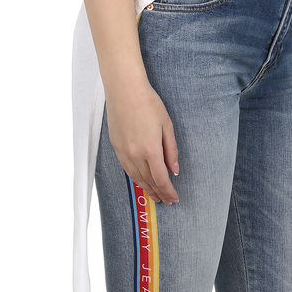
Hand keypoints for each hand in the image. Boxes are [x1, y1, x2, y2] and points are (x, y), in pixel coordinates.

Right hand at [105, 80, 179, 203]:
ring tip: (155, 196)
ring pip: (136, 177)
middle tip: (167, 201)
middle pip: (148, 181)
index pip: (161, 179)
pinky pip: (126, 168)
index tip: (175, 198)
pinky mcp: (116, 146)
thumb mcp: (167, 125)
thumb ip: (171, 150)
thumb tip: (174, 170)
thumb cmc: (148, 103)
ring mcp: (123, 151)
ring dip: (146, 188)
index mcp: (150, 149)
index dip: (168, 191)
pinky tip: (140, 180)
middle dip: (159, 193)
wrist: (125, 90)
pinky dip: (135, 178)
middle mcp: (135, 154)